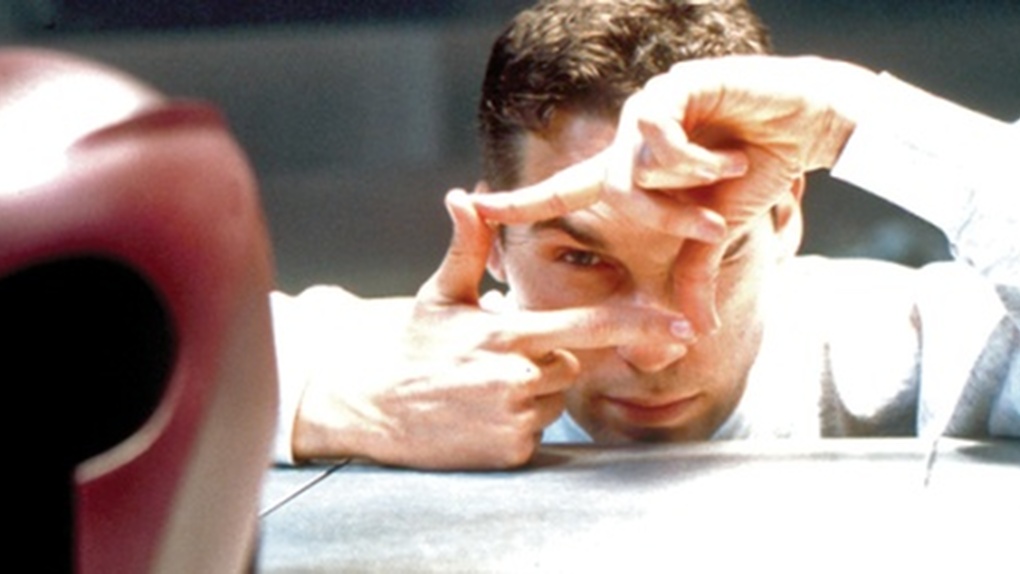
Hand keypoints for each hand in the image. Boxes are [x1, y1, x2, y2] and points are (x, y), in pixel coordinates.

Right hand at [293, 188, 694, 469]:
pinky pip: (533, 433)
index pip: (588, 326)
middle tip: (495, 361)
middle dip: (545, 361)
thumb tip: (466, 195)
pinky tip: (477, 415)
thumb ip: (467, 247)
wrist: (367, 404)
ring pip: (552, 401)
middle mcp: (516, 377)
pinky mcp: (507, 454)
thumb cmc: (408, 345)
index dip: (638, 325)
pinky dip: (515, 425)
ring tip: (480, 389)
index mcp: (507, 334)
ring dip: (529, 394)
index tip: (680, 328)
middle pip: (569, 367)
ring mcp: (512, 420)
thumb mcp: (439, 294)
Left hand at [471, 55, 875, 330]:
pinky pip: (659, 137)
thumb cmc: (757, 170)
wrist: (805, 123)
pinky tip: (733, 149)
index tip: (471, 208)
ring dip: (686, 187)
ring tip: (730, 169)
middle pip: (609, 192)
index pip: (561, 190)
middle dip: (666, 219)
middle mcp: (627, 138)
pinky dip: (700, 157)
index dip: (518, 203)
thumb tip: (697, 328)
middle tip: (713, 220)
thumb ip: (695, 273)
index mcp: (630, 170)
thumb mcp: (718, 232)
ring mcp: (646, 109)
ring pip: (632, 168)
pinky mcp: (671, 87)